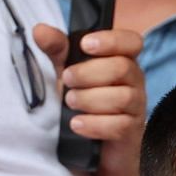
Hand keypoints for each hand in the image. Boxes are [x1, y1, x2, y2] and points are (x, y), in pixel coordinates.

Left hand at [32, 24, 147, 155]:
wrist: (95, 145)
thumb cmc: (85, 101)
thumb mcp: (68, 72)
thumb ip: (57, 50)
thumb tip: (39, 30)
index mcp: (123, 60)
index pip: (131, 42)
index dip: (111, 40)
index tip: (85, 45)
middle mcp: (134, 81)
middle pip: (122, 68)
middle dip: (88, 73)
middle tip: (66, 80)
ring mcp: (136, 107)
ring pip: (122, 97)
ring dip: (89, 99)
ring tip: (70, 102)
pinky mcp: (131, 131)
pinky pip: (119, 125)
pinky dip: (94, 124)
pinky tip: (76, 124)